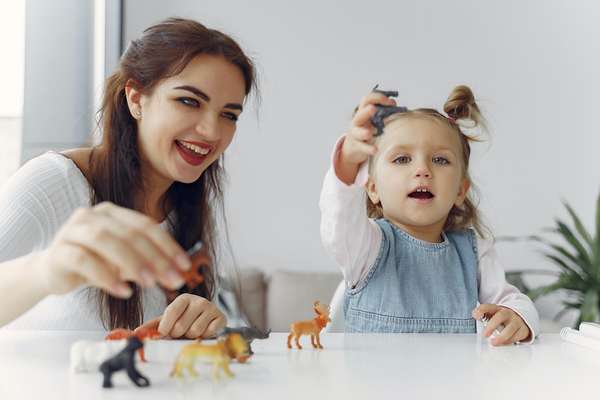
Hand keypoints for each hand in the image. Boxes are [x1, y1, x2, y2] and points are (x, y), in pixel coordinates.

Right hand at [36, 202, 190, 297]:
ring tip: (150, 283)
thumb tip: (181, 272)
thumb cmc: (95, 263)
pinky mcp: (59, 251)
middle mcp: (93, 216)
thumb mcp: (125, 262)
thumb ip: (149, 262)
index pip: (146, 225)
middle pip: (130, 233)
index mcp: (113, 213)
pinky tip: (122, 290)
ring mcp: (73, 230)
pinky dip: (106, 276)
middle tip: (173, 279)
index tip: (185, 266)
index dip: (168, 245)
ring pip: (106, 241)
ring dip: (133, 263)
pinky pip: (84, 260)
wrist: (52, 272)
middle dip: (156, 257)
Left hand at [140, 293, 225, 338]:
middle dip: (179, 334)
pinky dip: (205, 337)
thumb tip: (134, 333)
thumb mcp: (168, 320)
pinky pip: (208, 334)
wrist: (209, 320)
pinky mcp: (221, 318)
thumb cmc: (185, 320)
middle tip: (183, 331)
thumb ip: (151, 326)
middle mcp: (198, 300)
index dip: (166, 327)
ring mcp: (211, 308)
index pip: (171, 312)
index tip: (165, 333)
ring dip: (192, 337)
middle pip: (181, 327)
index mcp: (183, 298)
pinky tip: (205, 331)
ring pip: (195, 332)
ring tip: (194, 331)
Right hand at [336, 92, 395, 183]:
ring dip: (363, 132)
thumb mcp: (372, 119)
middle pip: (359, 114)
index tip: (392, 103)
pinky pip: (362, 147)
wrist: (352, 147)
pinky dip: (368, 148)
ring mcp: (355, 134)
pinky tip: (374, 150)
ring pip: (357, 132)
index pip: (367, 100)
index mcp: (362, 112)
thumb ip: (381, 112)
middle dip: (366, 112)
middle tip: (373, 109)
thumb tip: (393, 103)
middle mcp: (357, 121)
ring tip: (369, 134)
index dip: (378, 98)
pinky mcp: (356, 146)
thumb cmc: (365, 130)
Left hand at [472, 304, 530, 345]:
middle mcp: (507, 313)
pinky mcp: (523, 330)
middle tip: (484, 335)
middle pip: (500, 316)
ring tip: (493, 343)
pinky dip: (509, 342)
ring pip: (511, 328)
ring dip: (501, 337)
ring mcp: (516, 321)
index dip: (481, 310)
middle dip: (492, 325)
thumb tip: (475, 315)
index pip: (487, 307)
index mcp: (497, 309)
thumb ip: (482, 316)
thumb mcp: (491, 315)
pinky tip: (502, 344)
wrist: (520, 318)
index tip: (475, 316)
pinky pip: (517, 336)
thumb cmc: (501, 319)